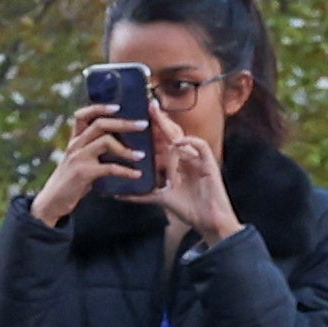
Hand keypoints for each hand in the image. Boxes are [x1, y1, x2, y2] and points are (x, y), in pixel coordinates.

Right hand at [32, 98, 141, 228]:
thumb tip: (119, 144)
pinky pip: (109, 167)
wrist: (51, 202)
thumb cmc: (70, 181)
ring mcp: (78, 158)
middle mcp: (75, 145)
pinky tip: (137, 175)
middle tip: (143, 124)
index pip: (82, 115)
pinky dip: (126, 171)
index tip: (118, 107)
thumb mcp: (77, 161)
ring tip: (142, 155)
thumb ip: (92, 150)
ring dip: (127, 148)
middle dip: (124, 123)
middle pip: (100, 124)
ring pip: (106, 141)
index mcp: (75, 141)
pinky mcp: (83, 173)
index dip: (100, 108)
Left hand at [145, 117, 235, 246]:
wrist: (209, 221)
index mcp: (176, 162)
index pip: (162, 141)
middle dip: (160, 120)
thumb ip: (142, 194)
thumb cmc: (188, 209)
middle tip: (148, 105)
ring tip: (156, 116)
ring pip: (182, 137)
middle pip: (171, 134)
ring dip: (169, 127)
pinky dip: (189, 142)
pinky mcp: (209, 163)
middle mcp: (186, 157)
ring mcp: (197, 158)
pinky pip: (200, 146)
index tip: (137, 118)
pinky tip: (177, 142)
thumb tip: (118, 195)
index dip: (152, 129)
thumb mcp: (160, 198)